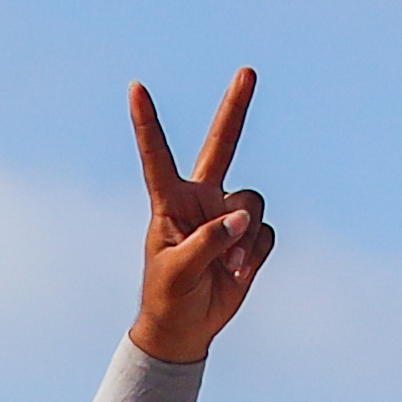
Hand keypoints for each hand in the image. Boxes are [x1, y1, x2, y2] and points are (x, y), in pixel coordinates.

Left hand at [127, 72, 273, 361]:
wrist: (186, 328)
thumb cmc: (167, 297)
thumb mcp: (178, 271)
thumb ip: (207, 242)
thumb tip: (239, 220)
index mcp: (170, 202)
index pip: (158, 155)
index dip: (148, 122)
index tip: (136, 88)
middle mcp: (200, 199)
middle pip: (223, 144)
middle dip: (236, 109)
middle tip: (248, 72)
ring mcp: (226, 216)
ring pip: (252, 203)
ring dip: (246, 236)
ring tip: (229, 265)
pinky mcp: (249, 237)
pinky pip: (266, 233)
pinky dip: (256, 253)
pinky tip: (239, 271)